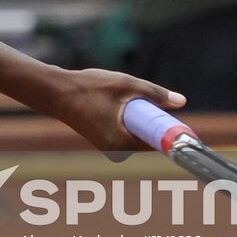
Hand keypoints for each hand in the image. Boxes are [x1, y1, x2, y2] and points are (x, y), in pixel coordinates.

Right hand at [56, 68, 185, 150]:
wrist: (55, 92)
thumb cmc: (88, 88)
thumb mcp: (126, 85)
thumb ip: (155, 94)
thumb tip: (181, 101)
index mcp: (122, 144)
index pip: (156, 143)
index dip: (167, 130)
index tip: (175, 119)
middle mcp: (116, 151)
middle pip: (147, 138)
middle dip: (151, 120)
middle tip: (147, 100)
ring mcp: (108, 147)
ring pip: (136, 134)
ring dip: (139, 118)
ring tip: (121, 98)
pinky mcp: (103, 140)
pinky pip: (125, 131)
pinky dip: (127, 119)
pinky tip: (115, 102)